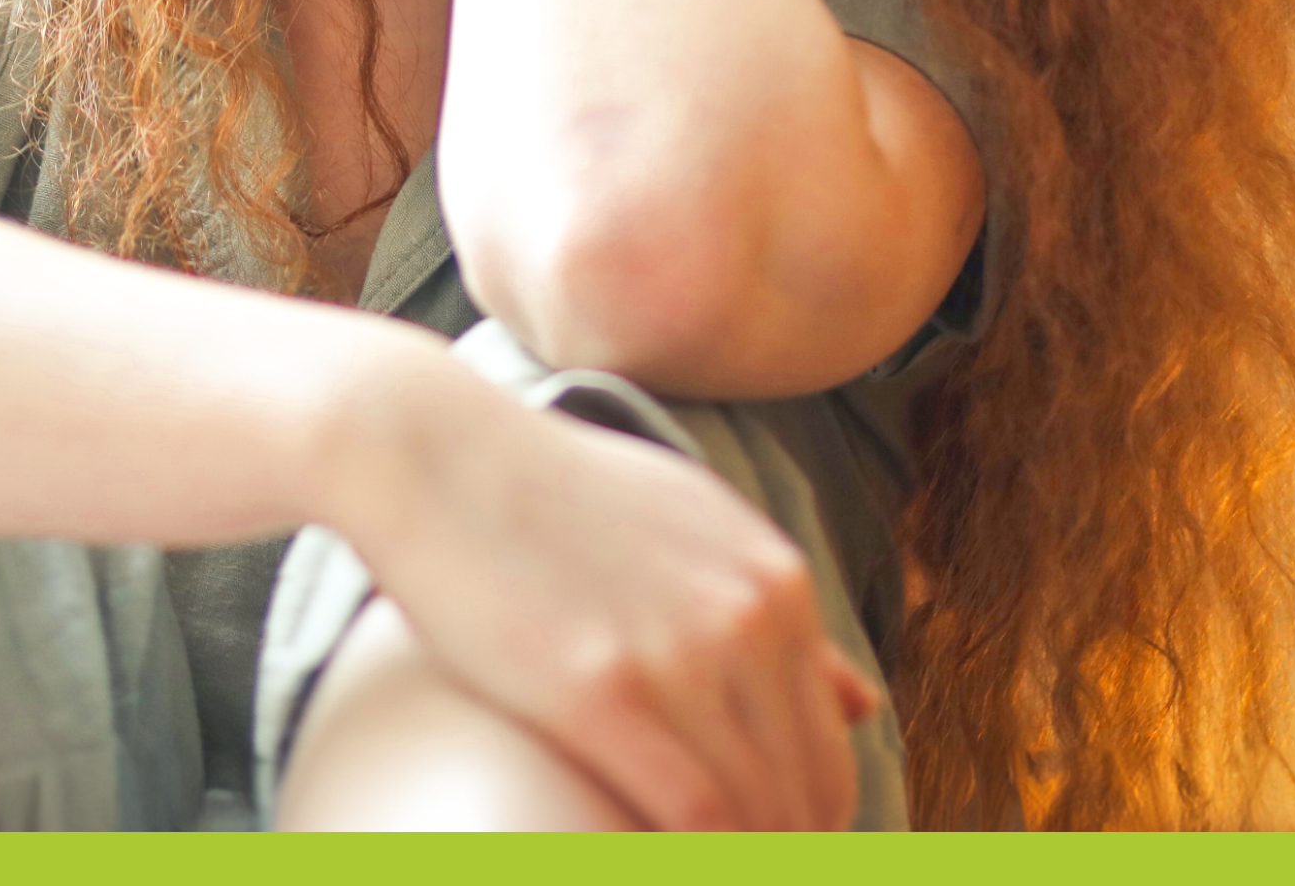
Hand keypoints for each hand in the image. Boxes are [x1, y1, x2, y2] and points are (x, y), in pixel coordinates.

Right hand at [329, 356, 879, 830]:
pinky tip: (645, 859)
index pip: (828, 749)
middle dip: (782, 850)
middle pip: (808, 791)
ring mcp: (683, 652)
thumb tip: (861, 700)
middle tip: (735, 863)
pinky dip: (689, 860)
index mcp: (774, 579)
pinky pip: (696, 818)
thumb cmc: (548, 492)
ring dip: (742, 857)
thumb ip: (773, 613)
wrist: (433, 451)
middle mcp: (749, 616)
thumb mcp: (685, 527)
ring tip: (681, 864)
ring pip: (759, 816)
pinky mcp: (606, 690)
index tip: (762, 851)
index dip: (805, 824)